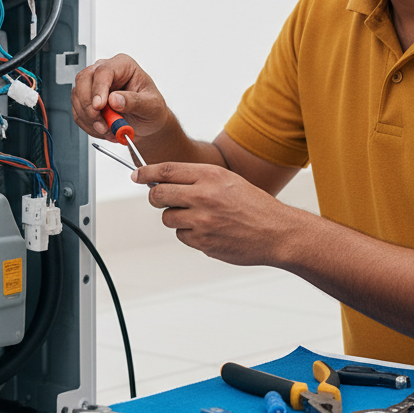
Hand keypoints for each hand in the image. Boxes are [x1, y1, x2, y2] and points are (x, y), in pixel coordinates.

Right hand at [71, 54, 170, 141]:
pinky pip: (78, 112)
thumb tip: (115, 99)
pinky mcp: (87, 101)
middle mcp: (105, 72)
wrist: (147, 124)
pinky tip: (103, 130)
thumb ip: (134, 102)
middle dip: (88, 105)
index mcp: (123, 66)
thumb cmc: (152, 110)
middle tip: (101, 123)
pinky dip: (88, 125)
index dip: (98, 89)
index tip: (99, 106)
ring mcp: (93, 86)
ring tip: (108, 130)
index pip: (103, 71)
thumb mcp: (151, 106)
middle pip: (83, 80)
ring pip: (77, 97)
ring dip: (89, 119)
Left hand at [134, 161, 308, 266]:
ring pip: (167, 218)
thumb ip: (198, 179)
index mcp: (210, 176)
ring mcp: (202, 221)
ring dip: (176, 218)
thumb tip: (164, 180)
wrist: (277, 233)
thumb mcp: (228, 180)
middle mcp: (203, 196)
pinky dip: (190, 234)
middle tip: (161, 198)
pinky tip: (209, 231)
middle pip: (158, 195)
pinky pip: (181, 236)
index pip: (166, 170)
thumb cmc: (254, 205)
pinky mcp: (203, 242)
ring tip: (200, 217)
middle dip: (155, 197)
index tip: (136, 175)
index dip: (146, 172)